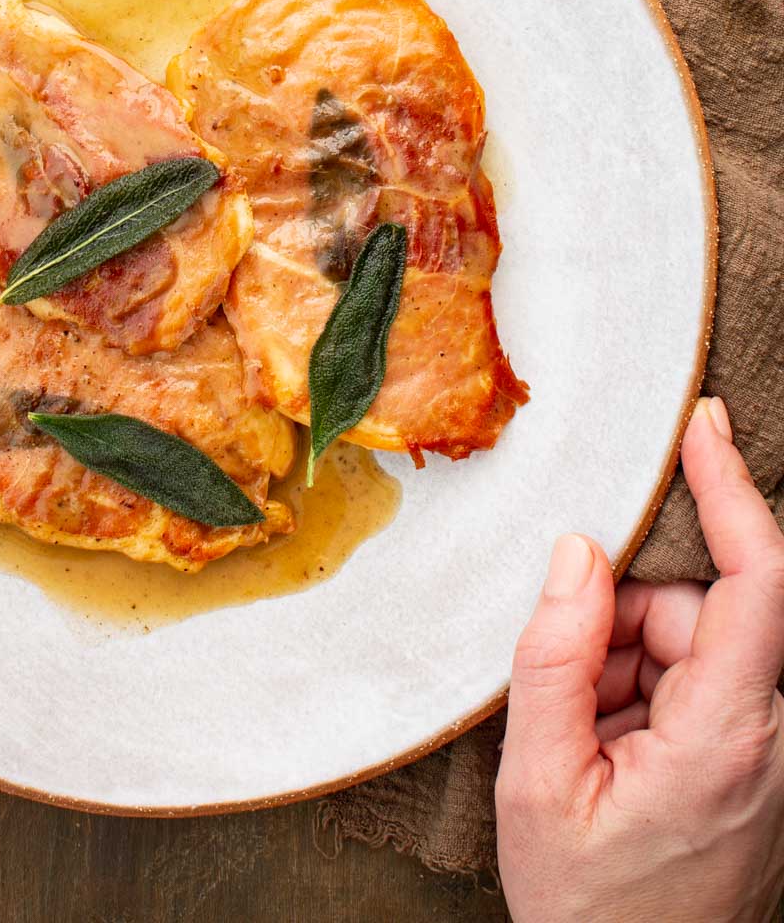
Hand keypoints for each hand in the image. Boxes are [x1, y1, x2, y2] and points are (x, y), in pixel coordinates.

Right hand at [497, 397, 783, 922]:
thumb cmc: (591, 914)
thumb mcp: (539, 785)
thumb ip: (555, 658)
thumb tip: (578, 553)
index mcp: (729, 739)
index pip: (761, 584)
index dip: (734, 493)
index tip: (702, 427)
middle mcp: (771, 739)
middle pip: (703, 613)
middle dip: (623, 623)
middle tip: (567, 697)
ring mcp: (767, 753)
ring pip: (693, 643)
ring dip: (625, 665)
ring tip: (583, 746)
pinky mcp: (753, 762)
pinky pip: (696, 682)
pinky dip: (638, 693)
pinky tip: (606, 753)